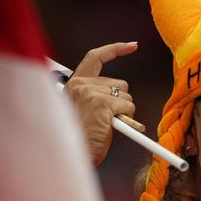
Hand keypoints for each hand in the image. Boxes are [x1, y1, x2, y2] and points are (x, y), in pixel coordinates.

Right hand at [65, 42, 137, 164]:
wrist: (68, 155)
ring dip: (124, 111)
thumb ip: (95, 96)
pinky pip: (128, 106)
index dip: (115, 49)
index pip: (96, 57)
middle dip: (120, 101)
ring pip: (126, 96)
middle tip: (108, 119)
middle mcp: (81, 84)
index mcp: (74, 84)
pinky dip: (128, 119)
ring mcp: (91, 93)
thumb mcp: (82, 110)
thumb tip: (118, 94)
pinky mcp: (102, 104)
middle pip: (119, 84)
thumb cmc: (78, 138)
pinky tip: (113, 126)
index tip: (132, 45)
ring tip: (107, 124)